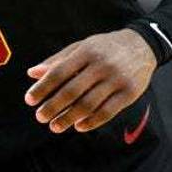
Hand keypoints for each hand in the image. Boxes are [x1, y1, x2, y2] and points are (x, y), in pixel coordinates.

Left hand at [24, 29, 156, 132]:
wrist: (142, 45)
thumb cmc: (104, 47)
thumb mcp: (81, 47)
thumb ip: (57, 60)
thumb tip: (32, 73)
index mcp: (86, 51)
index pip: (59, 72)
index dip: (43, 87)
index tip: (29, 100)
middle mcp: (102, 65)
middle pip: (72, 91)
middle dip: (53, 107)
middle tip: (40, 117)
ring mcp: (117, 80)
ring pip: (89, 105)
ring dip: (69, 118)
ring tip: (55, 126)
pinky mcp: (130, 93)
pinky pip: (108, 112)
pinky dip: (91, 122)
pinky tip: (78, 126)